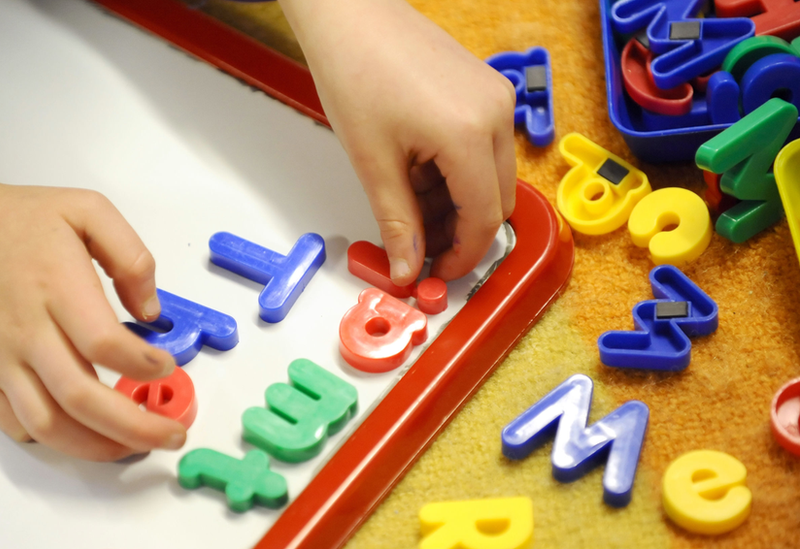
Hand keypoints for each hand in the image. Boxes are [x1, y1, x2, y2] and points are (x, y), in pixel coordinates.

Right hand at [0, 138, 184, 460]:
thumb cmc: (13, 219)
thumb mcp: (86, 209)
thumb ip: (131, 256)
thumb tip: (150, 311)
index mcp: (57, 286)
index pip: (104, 343)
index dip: (143, 366)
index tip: (166, 367)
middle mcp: (25, 330)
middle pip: (82, 397)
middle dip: (135, 426)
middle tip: (170, 434)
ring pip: (48, 424)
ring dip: (96, 446)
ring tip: (132, 446)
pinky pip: (13, 423)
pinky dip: (51, 439)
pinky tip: (81, 434)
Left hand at [280, 0, 516, 284]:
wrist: (351, 15)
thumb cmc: (355, 71)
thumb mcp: (372, 162)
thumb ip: (397, 222)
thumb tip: (408, 268)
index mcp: (469, 134)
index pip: (484, 218)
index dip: (461, 256)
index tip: (436, 272)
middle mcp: (495, 113)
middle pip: (496, 200)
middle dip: (459, 231)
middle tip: (418, 244)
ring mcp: (495, 97)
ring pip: (491, 176)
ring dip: (456, 202)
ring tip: (407, 201)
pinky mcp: (485, 89)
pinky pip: (484, 147)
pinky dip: (456, 171)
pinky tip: (418, 171)